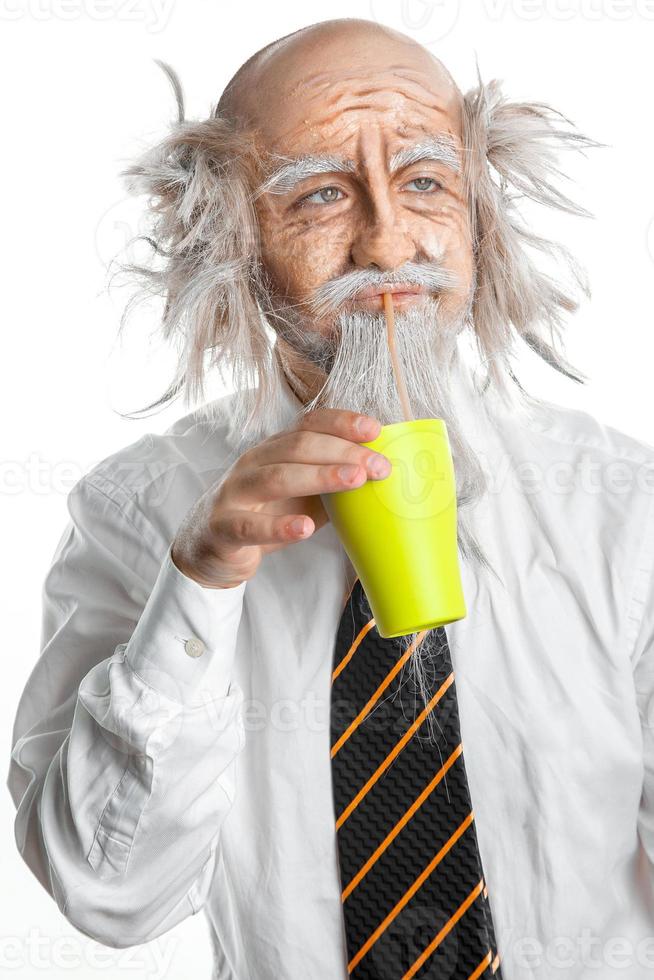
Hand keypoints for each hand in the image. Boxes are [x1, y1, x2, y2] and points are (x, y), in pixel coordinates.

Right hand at [170, 408, 391, 588]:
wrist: (209, 548)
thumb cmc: (262, 514)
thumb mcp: (300, 493)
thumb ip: (331, 482)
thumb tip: (382, 475)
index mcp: (274, 449)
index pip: (308, 424)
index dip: (341, 422)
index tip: (375, 429)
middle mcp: (254, 463)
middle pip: (299, 446)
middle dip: (343, 452)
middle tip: (378, 465)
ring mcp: (235, 493)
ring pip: (277, 477)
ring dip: (319, 476)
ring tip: (354, 481)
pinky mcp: (223, 527)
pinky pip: (250, 525)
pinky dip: (279, 526)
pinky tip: (304, 528)